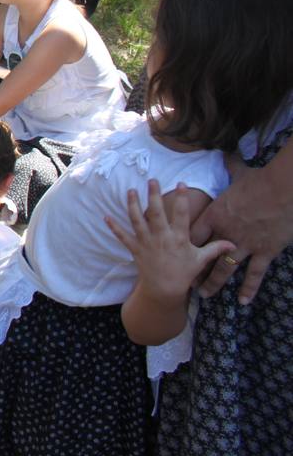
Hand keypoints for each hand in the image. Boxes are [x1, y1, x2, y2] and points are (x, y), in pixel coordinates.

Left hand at [106, 181, 233, 301]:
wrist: (164, 289)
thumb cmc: (184, 273)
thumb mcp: (200, 260)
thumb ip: (215, 248)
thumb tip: (234, 243)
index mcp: (179, 238)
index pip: (181, 215)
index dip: (181, 199)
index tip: (181, 183)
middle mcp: (161, 238)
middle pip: (156, 213)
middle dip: (154, 196)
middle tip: (152, 180)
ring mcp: (146, 242)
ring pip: (137, 221)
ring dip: (132, 205)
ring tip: (130, 190)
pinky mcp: (135, 248)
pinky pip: (122, 236)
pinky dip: (114, 227)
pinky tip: (106, 216)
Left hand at [191, 161, 292, 303]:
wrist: (282, 190)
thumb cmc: (260, 181)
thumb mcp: (241, 174)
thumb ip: (231, 167)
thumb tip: (229, 154)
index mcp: (215, 215)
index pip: (193, 232)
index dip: (183, 243)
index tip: (173, 253)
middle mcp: (225, 232)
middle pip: (203, 254)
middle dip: (192, 268)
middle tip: (183, 281)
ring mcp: (244, 243)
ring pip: (225, 268)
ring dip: (215, 282)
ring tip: (206, 295)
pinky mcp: (264, 251)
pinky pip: (254, 274)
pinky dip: (249, 288)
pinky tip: (244, 301)